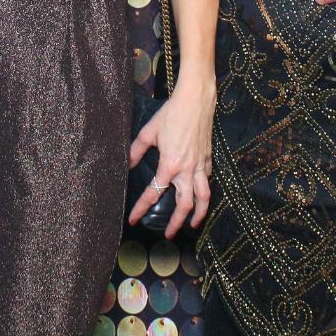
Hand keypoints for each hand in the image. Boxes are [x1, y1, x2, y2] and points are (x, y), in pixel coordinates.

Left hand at [128, 72, 215, 237]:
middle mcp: (187, 170)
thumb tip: (127, 164)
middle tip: (169, 234)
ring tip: (193, 225)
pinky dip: (204, 191)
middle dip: (176, 222)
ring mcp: (200, 165)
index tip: (133, 219)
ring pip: (203, 198)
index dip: (142, 208)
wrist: (196, 100)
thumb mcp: (150, 131)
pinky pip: (207, 181)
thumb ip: (137, 150)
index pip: (154, 193)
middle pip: (184, 205)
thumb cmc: (172, 113)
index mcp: (170, 164)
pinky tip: (200, 195)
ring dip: (199, 214)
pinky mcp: (208, 158)